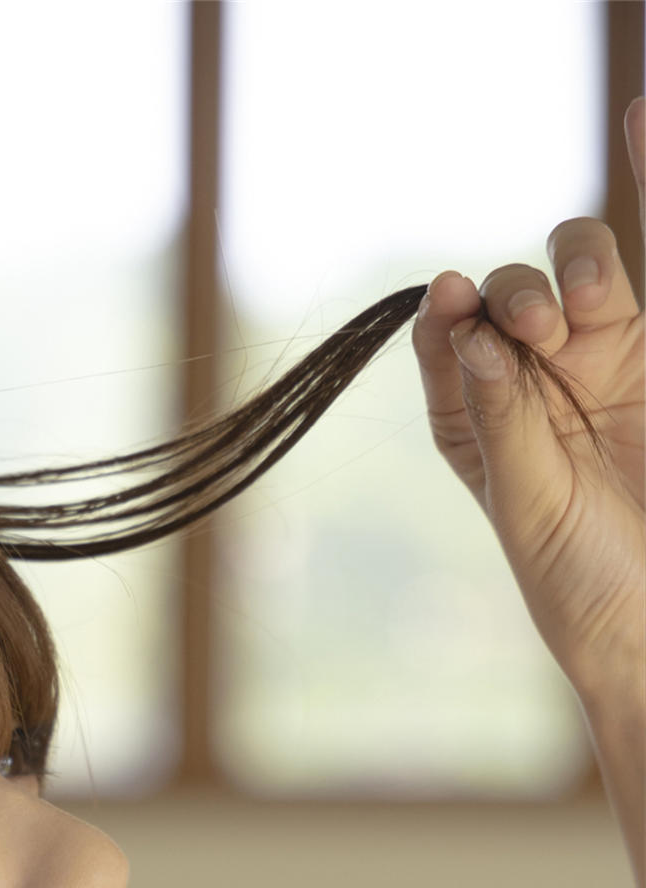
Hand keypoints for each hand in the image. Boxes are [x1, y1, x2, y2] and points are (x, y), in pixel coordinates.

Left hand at [411, 96, 644, 705]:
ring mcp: (598, 361)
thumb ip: (502, 419)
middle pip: (508, 295)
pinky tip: (636, 122)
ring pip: (571, 273)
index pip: (447, 339)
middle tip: (531, 328)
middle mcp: (529, 380)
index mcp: (475, 419)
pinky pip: (631, 272)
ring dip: (564, 271)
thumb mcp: (527, 506)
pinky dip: (638, 191)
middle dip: (513, 296)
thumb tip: (470, 331)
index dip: (446, 315)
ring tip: (571, 311)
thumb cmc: (582, 580)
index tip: (452, 302)